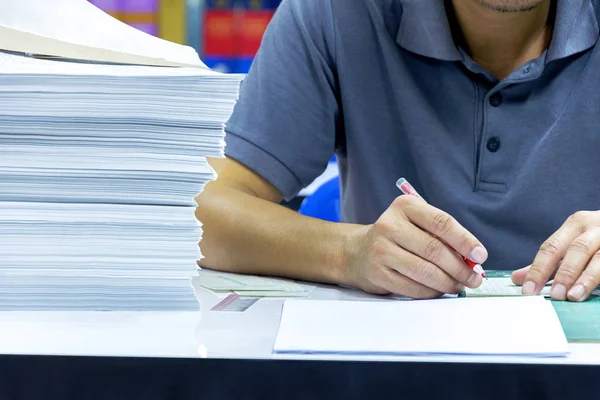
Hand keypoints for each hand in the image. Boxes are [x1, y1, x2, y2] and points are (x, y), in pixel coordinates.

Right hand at [342, 195, 487, 297]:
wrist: (357, 251)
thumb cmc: (396, 236)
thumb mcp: (415, 222)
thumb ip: (442, 235)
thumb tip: (473, 259)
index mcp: (404, 206)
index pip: (441, 222)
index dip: (465, 240)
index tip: (480, 255)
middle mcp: (390, 226)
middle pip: (435, 250)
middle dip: (460, 268)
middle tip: (474, 278)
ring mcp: (382, 250)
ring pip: (426, 272)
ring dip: (449, 283)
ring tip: (459, 285)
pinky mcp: (378, 273)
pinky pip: (413, 288)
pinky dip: (432, 292)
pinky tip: (438, 290)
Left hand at [512, 211, 599, 301]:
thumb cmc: (597, 239)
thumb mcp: (572, 244)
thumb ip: (548, 262)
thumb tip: (518, 278)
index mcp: (576, 224)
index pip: (551, 247)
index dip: (538, 269)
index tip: (528, 290)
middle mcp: (596, 226)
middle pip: (577, 249)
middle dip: (564, 274)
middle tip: (554, 295)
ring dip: (586, 278)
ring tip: (574, 296)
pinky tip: (598, 294)